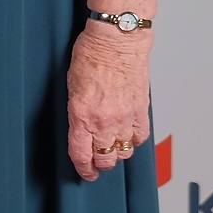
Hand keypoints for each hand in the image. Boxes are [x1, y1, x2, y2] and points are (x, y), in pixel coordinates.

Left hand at [65, 25, 151, 181]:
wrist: (117, 39)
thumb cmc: (92, 53)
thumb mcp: (72, 85)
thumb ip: (77, 111)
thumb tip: (81, 128)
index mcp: (81, 115)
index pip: (81, 155)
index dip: (83, 169)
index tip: (85, 172)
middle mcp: (103, 121)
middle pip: (105, 158)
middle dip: (100, 163)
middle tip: (98, 160)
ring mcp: (125, 117)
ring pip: (124, 151)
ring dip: (118, 151)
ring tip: (113, 144)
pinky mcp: (141, 110)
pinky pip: (140, 137)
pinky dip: (134, 138)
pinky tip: (129, 132)